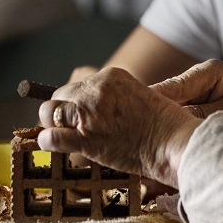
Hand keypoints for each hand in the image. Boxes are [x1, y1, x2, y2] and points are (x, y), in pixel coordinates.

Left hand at [38, 67, 199, 187]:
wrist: (175, 143)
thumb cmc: (164, 125)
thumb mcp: (138, 96)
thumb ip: (114, 98)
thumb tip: (94, 109)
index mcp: (110, 76)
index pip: (78, 85)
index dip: (75, 102)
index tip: (79, 113)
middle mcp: (96, 91)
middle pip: (59, 96)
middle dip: (61, 111)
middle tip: (69, 126)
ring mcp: (89, 114)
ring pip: (49, 113)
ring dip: (51, 124)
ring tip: (60, 135)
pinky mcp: (86, 139)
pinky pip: (51, 137)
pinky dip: (47, 141)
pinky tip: (51, 145)